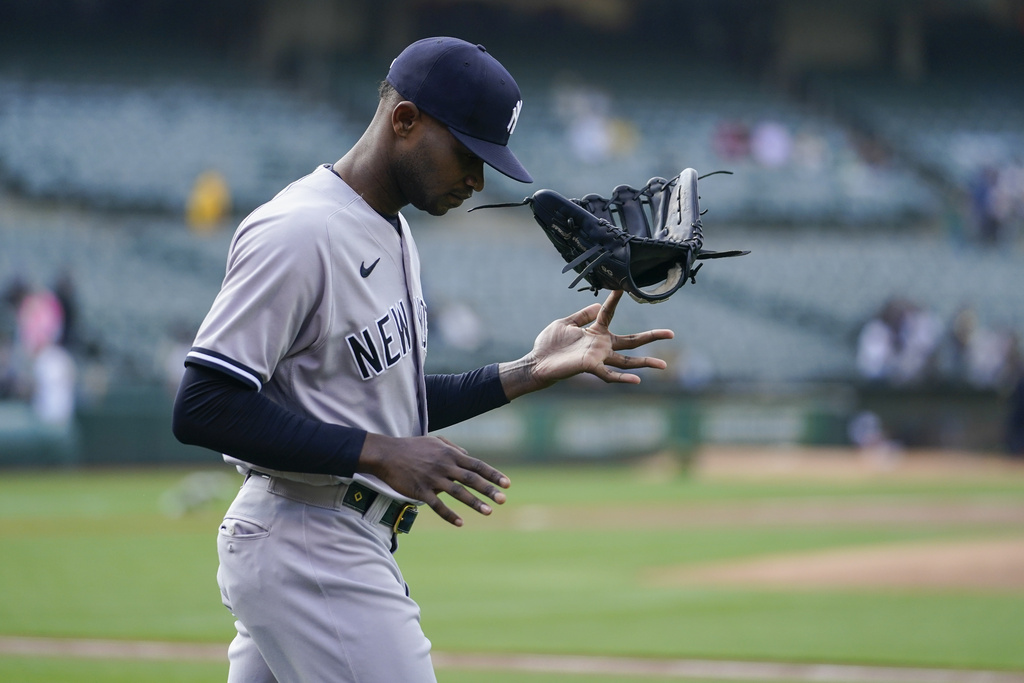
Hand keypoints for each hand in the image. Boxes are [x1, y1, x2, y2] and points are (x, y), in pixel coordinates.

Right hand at [358, 433, 509, 526]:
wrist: (387, 454)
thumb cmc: (413, 447)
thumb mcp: (435, 441)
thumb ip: (454, 448)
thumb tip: (469, 456)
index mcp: (450, 454)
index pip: (477, 465)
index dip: (493, 474)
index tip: (507, 484)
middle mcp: (444, 466)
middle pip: (471, 479)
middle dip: (489, 490)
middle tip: (503, 500)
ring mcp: (432, 479)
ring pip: (457, 493)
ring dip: (474, 503)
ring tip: (488, 512)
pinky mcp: (420, 491)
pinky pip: (437, 505)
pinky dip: (449, 515)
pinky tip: (460, 523)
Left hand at [501, 290, 674, 398]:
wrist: (537, 362)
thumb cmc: (549, 344)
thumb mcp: (565, 323)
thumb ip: (582, 315)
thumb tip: (599, 303)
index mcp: (595, 332)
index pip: (609, 313)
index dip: (615, 299)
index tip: (623, 286)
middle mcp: (601, 346)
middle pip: (631, 341)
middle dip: (651, 336)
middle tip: (672, 333)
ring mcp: (598, 357)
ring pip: (627, 361)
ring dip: (646, 363)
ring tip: (664, 365)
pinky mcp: (591, 367)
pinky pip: (610, 375)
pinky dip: (623, 379)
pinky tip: (638, 380)